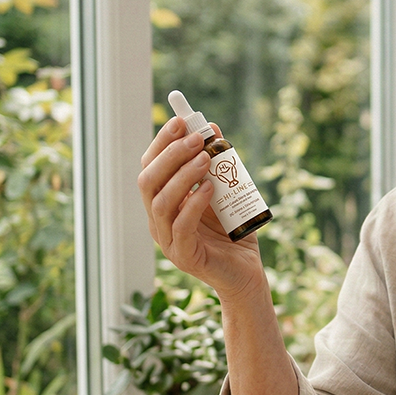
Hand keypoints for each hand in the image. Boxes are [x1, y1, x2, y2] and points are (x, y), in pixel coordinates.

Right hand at [137, 116, 264, 298]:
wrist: (247, 273)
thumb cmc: (233, 231)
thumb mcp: (225, 191)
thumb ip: (216, 163)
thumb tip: (211, 127)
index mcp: (163, 203)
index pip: (150, 167)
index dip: (161, 143)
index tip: (180, 121)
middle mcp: (158, 221)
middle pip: (148, 182)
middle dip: (170, 155)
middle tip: (196, 139)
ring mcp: (168, 241)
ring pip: (160, 203)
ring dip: (182, 176)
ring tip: (206, 159)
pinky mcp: (185, 257)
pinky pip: (181, 228)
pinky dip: (193, 205)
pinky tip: (209, 189)